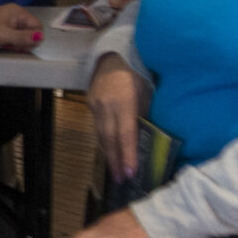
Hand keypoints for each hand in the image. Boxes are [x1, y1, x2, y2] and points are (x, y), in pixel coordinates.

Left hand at [0, 4, 43, 50]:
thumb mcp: (5, 35)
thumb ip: (23, 37)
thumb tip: (40, 37)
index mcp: (19, 13)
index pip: (37, 25)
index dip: (35, 37)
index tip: (26, 45)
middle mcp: (18, 15)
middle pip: (31, 31)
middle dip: (25, 41)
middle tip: (15, 47)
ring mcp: (13, 21)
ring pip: (25, 35)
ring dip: (19, 43)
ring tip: (9, 45)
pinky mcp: (9, 27)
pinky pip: (18, 36)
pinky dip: (14, 42)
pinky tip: (7, 44)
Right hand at [86, 54, 148, 181]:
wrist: (112, 57)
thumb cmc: (138, 74)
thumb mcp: (147, 93)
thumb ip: (145, 115)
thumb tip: (148, 140)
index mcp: (123, 100)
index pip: (126, 132)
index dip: (127, 154)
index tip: (130, 173)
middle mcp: (106, 104)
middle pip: (110, 137)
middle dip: (116, 160)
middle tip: (121, 180)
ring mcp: (95, 105)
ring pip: (101, 134)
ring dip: (109, 155)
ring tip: (115, 172)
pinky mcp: (90, 105)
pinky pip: (97, 128)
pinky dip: (104, 143)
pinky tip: (110, 153)